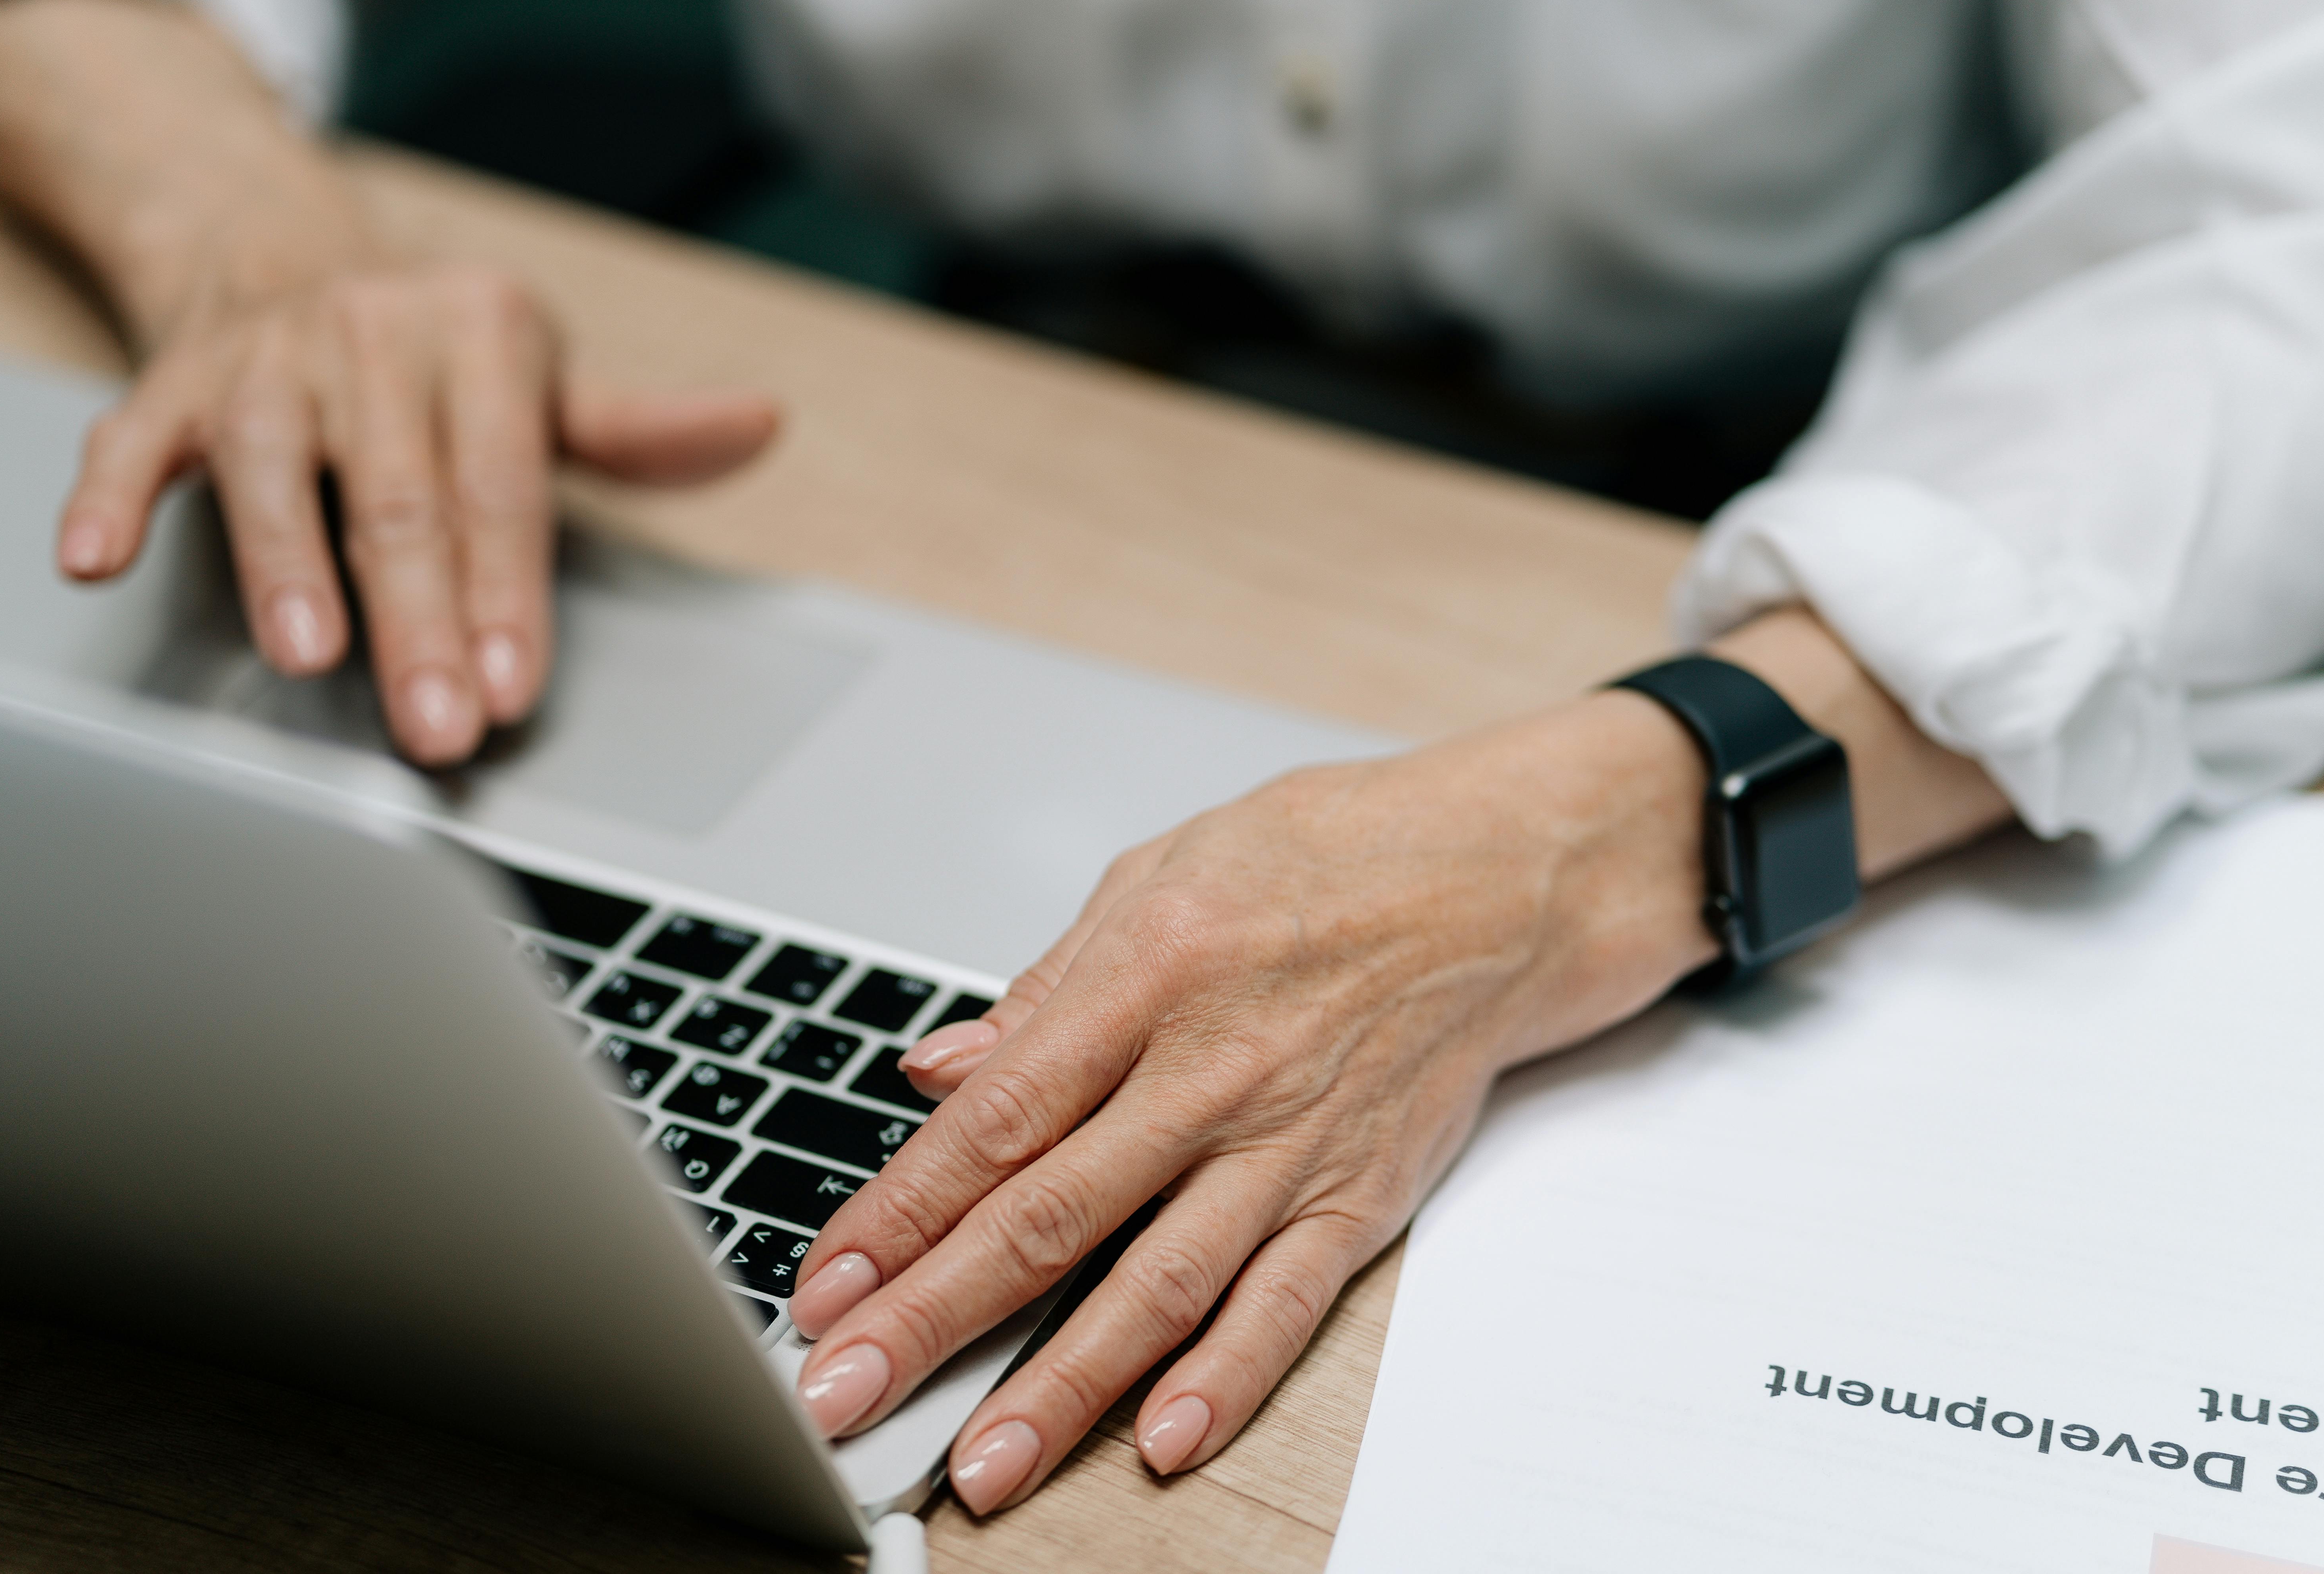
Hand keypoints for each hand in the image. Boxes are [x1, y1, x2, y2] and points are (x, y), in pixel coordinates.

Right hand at [54, 261, 779, 764]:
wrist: (286, 250)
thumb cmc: (442, 355)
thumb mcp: (548, 380)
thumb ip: (641, 430)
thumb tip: (760, 424)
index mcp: (479, 337)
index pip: (501, 490)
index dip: (508, 595)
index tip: (515, 687)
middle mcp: (370, 338)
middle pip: (398, 502)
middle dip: (420, 621)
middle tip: (436, 725)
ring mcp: (265, 360)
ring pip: (273, 466)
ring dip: (284, 562)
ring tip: (305, 654)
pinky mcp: (171, 382)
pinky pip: (133, 439)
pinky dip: (111, 496)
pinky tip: (95, 556)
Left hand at [782, 692, 1719, 1513]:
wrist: (1497, 880)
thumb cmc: (1323, 860)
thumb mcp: (1160, 876)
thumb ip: (1045, 990)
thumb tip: (937, 1070)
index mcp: (1145, 975)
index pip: (994, 1120)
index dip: (899, 1211)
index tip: (826, 1286)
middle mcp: (1210, 1069)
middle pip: (1049, 1216)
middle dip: (933, 1318)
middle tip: (846, 1395)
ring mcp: (1289, 1140)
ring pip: (1159, 1283)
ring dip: (1062, 1384)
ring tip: (984, 1464)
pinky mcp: (1362, 1189)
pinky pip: (1287, 1299)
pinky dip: (1228, 1374)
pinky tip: (1164, 1438)